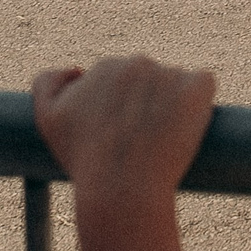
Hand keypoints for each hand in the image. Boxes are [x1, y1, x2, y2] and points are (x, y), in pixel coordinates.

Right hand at [34, 56, 215, 204]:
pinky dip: (200, 104)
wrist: (121, 187)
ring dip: (173, 107)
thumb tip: (76, 69)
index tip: (122, 136)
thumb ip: (46, 84)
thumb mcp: (47, 120)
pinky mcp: (198, 88)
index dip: (124, 111)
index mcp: (104, 67)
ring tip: (162, 143)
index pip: (123, 83)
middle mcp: (136, 63)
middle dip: (149, 105)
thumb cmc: (84, 160)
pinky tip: (186, 129)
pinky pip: (203, 86)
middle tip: (143, 142)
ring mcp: (169, 74)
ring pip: (176, 87)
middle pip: (151, 83)